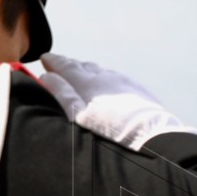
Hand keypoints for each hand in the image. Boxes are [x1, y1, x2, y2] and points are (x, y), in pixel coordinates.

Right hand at [38, 53, 196, 149]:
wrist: (153, 138)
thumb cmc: (110, 132)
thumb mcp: (79, 116)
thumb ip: (61, 94)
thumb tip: (47, 75)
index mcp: (88, 82)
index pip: (66, 66)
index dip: (54, 61)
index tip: (43, 57)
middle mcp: (106, 76)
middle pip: (83, 65)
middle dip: (69, 64)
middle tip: (58, 64)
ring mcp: (124, 81)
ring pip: (101, 70)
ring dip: (87, 70)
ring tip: (79, 72)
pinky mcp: (138, 89)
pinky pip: (115, 77)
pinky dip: (104, 77)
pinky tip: (105, 83)